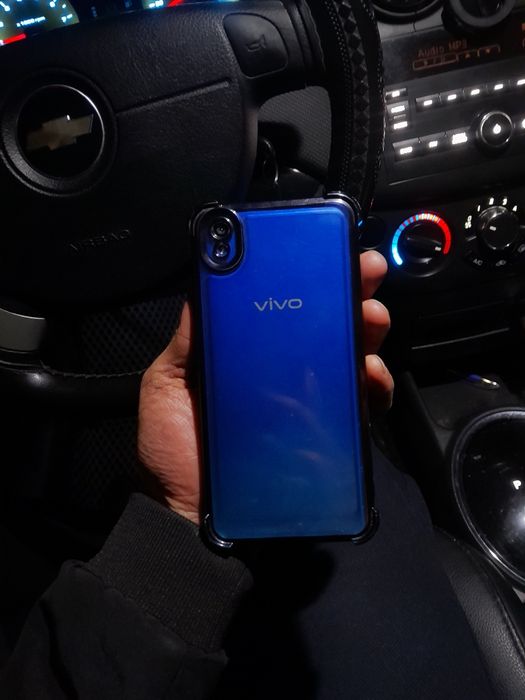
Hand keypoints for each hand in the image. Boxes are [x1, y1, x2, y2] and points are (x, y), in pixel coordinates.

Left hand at [138, 250, 392, 523]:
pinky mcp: (325, 437)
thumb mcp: (168, 385)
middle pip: (326, 328)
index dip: (308, 280)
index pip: (284, 309)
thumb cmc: (174, 450)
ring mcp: (308, 406)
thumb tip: (205, 283)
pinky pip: (359, 406)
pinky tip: (371, 376)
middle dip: (352, 296)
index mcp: (248, 357)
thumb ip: (187, 341)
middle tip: (366, 275)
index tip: (329, 252)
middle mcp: (282, 375)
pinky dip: (374, 387)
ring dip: (368, 333)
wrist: (189, 517)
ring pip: (350, 360)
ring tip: (371, 319)